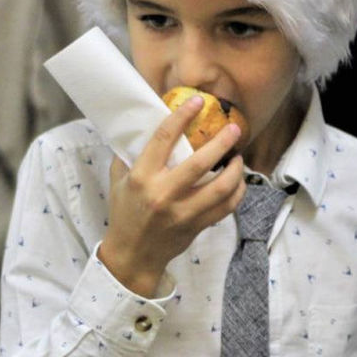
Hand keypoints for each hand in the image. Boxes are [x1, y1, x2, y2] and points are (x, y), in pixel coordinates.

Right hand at [98, 97, 246, 296]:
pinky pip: (226, 207)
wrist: (133, 255)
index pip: (164, 139)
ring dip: (235, 170)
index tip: (198, 101)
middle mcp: (164, 194)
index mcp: (142, 178)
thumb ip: (129, 155)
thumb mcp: (118, 182)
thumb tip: (142, 125)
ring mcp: (183, 212)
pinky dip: (237, 192)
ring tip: (237, 157)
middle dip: (222, 142)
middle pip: (201, 163)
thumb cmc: (125, 214)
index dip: (182, 116)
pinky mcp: (197, 226)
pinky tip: (238, 182)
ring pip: (221, 187)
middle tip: (234, 128)